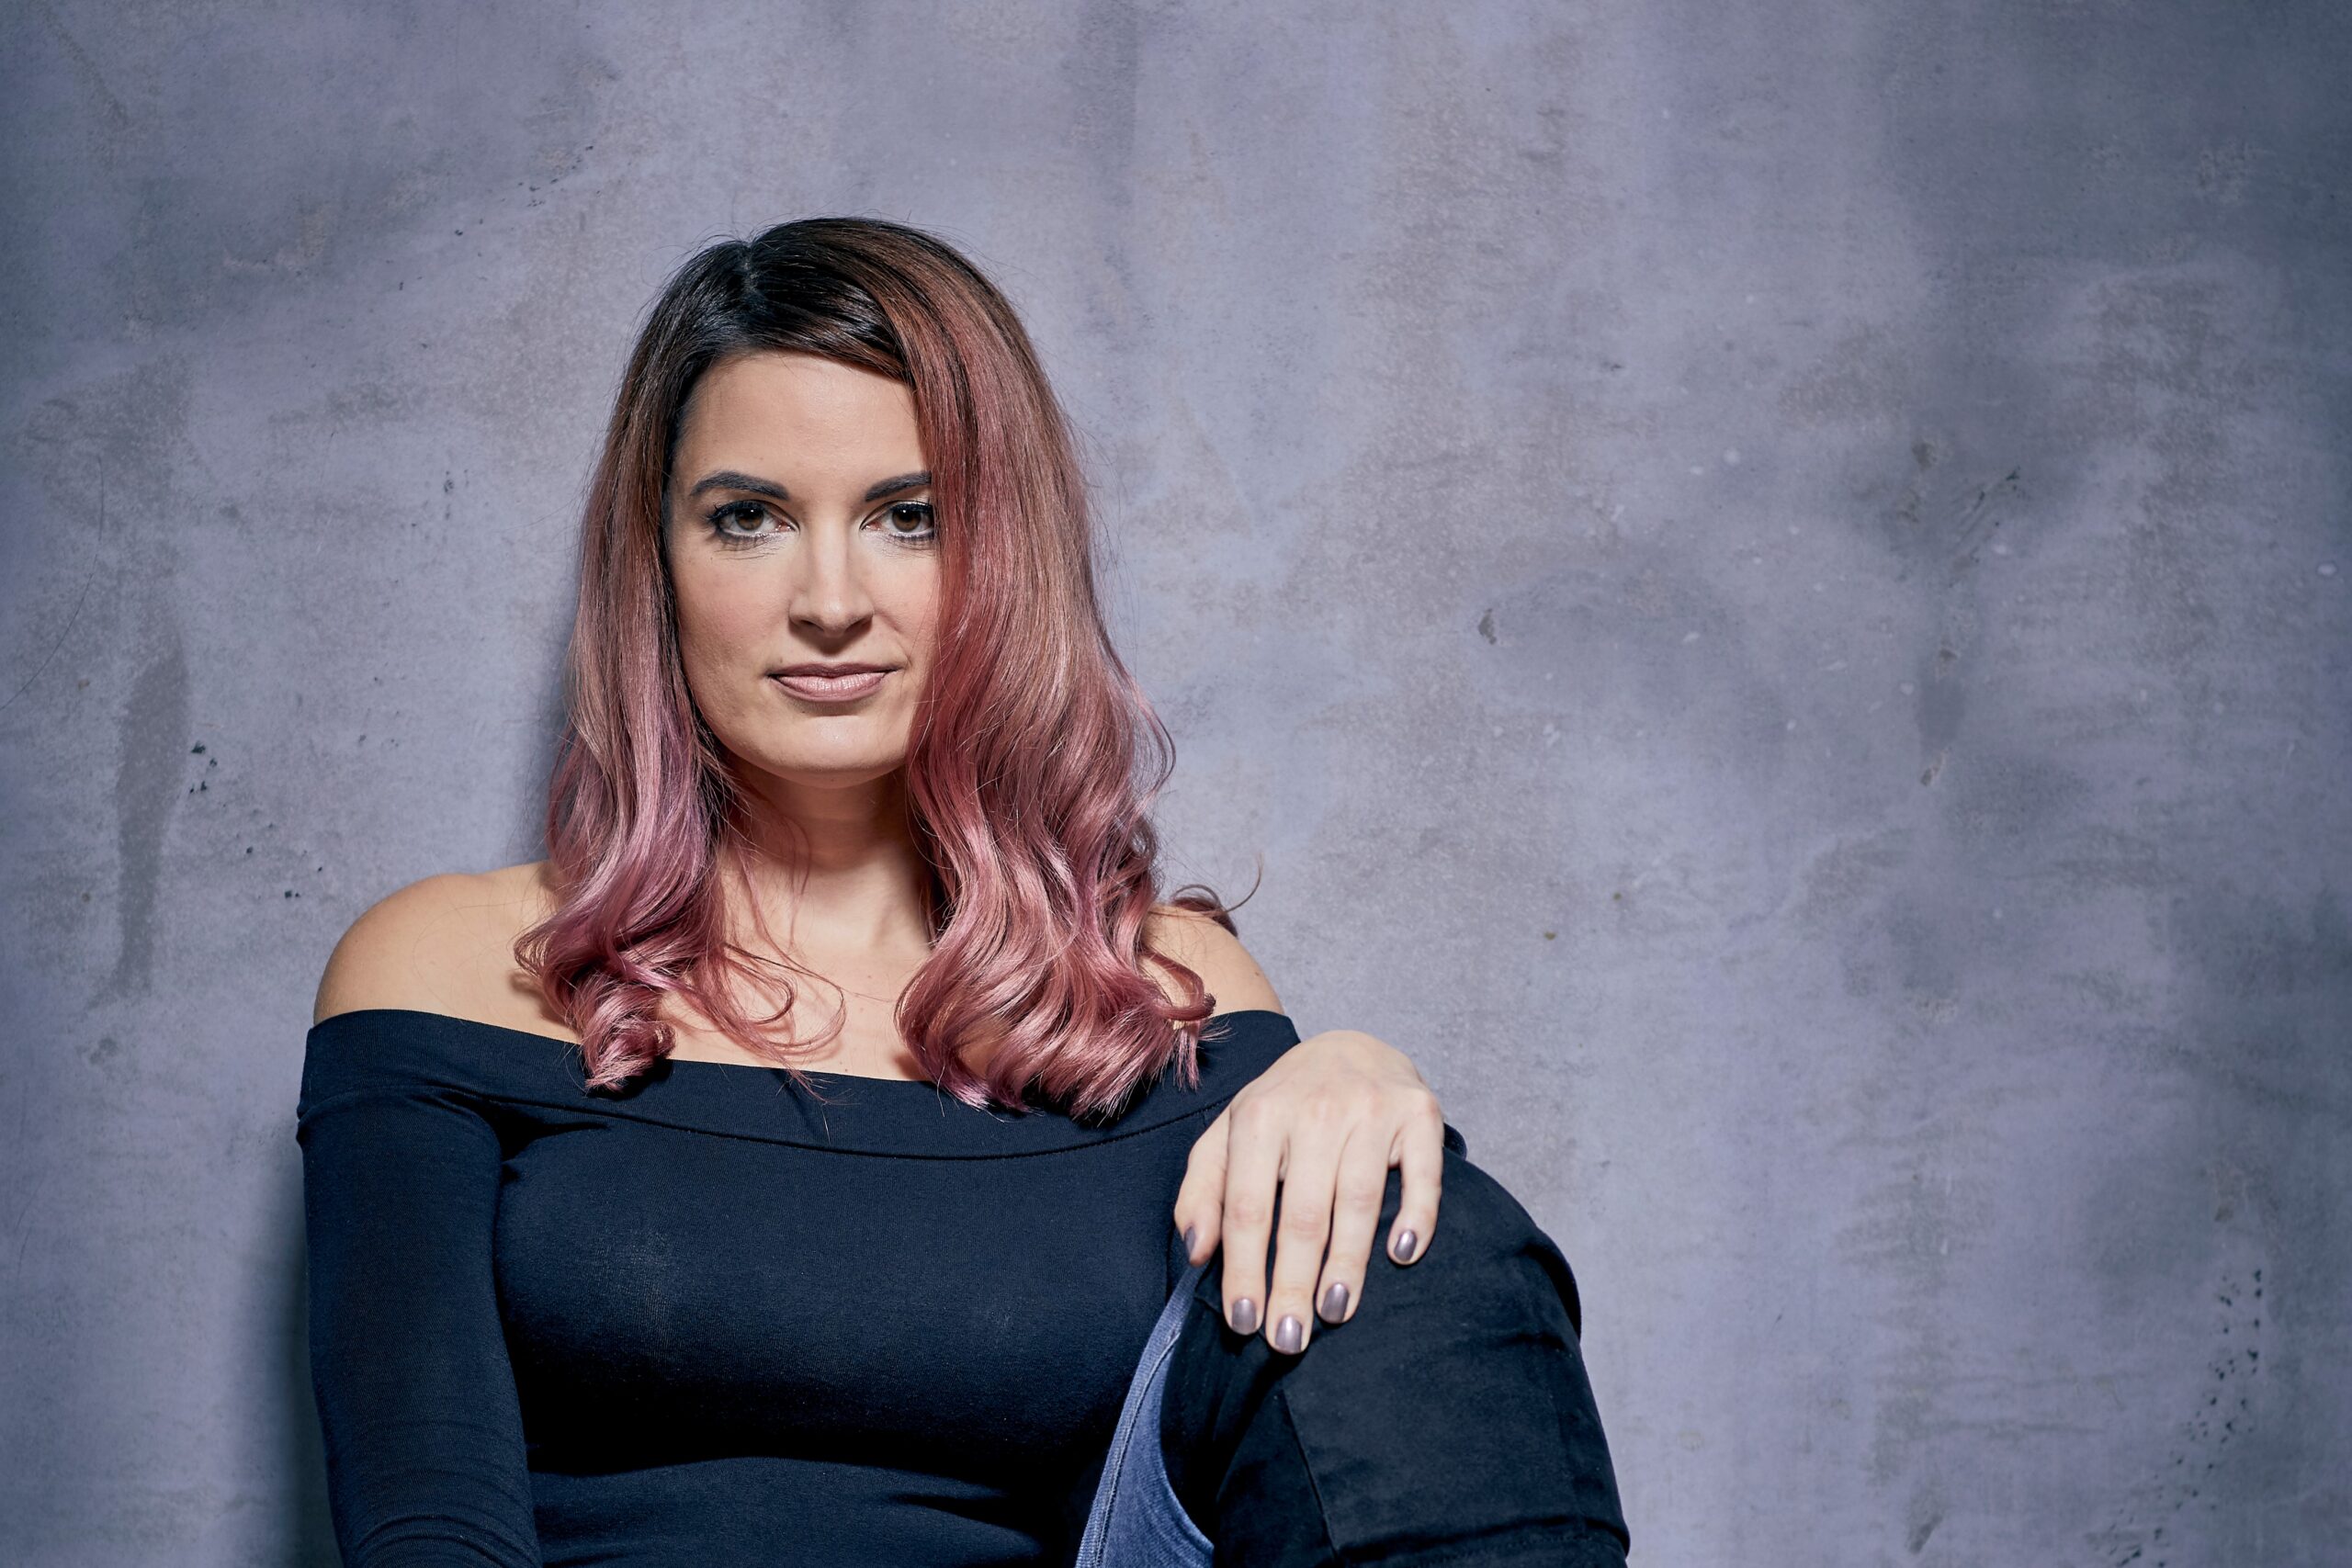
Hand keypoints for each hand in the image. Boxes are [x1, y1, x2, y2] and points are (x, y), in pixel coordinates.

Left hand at [1172, 1028, 1445, 1354]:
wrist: (1352, 1045)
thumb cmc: (1284, 1107)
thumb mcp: (1230, 1135)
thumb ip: (1203, 1190)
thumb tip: (1197, 1252)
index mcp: (1260, 1116)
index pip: (1248, 1206)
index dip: (1244, 1268)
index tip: (1244, 1322)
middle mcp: (1316, 1110)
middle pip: (1303, 1212)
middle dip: (1293, 1281)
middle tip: (1288, 1339)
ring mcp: (1371, 1109)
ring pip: (1359, 1199)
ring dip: (1347, 1262)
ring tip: (1335, 1311)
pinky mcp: (1419, 1113)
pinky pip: (1423, 1173)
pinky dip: (1416, 1215)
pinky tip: (1403, 1254)